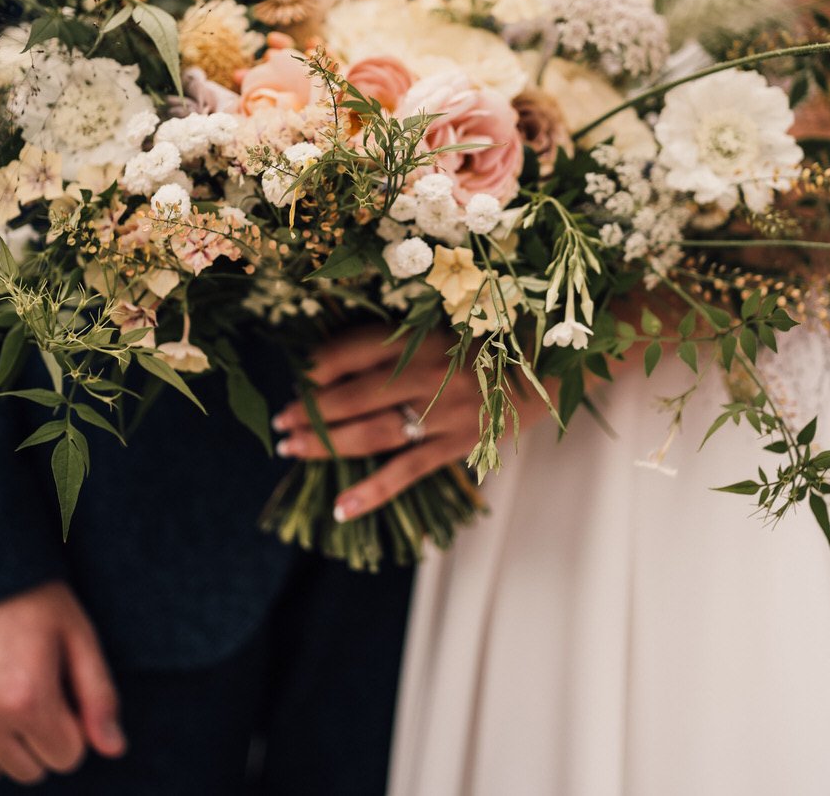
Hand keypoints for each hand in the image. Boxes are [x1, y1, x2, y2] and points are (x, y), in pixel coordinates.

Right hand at [0, 580, 124, 784]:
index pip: (66, 757)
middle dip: (43, 740)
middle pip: (27, 770)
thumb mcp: (77, 635)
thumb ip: (99, 697)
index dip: (75, 728)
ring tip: (9, 697)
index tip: (68, 694)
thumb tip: (114, 749)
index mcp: (27, 699)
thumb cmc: (32, 594)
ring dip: (4, 745)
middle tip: (41, 691)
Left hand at [273, 328, 551, 521]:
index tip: (295, 378)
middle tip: (279, 422)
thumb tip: (334, 359)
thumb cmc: (491, 339)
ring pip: (371, 433)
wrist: (550, 365)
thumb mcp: (443, 322)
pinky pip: (407, 472)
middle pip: (352, 396)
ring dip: (326, 444)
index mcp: (421, 337)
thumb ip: (396, 339)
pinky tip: (340, 508)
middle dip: (310, 410)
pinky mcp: (458, 445)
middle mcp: (427, 374)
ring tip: (291, 449)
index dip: (316, 366)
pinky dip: (372, 491)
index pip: (352, 350)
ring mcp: (442, 414)